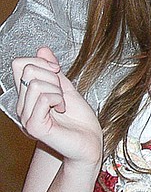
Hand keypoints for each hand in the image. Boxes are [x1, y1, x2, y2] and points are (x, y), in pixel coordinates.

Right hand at [12, 47, 102, 166]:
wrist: (90, 141)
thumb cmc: (79, 119)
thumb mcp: (66, 87)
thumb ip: (53, 70)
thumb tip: (42, 49)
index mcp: (27, 96)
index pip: (19, 64)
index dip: (41, 61)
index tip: (57, 72)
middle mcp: (22, 106)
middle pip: (27, 70)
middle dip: (52, 77)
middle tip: (61, 94)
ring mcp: (26, 117)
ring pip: (36, 83)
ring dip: (57, 91)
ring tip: (62, 105)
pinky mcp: (34, 126)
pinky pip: (43, 98)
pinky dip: (58, 99)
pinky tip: (61, 110)